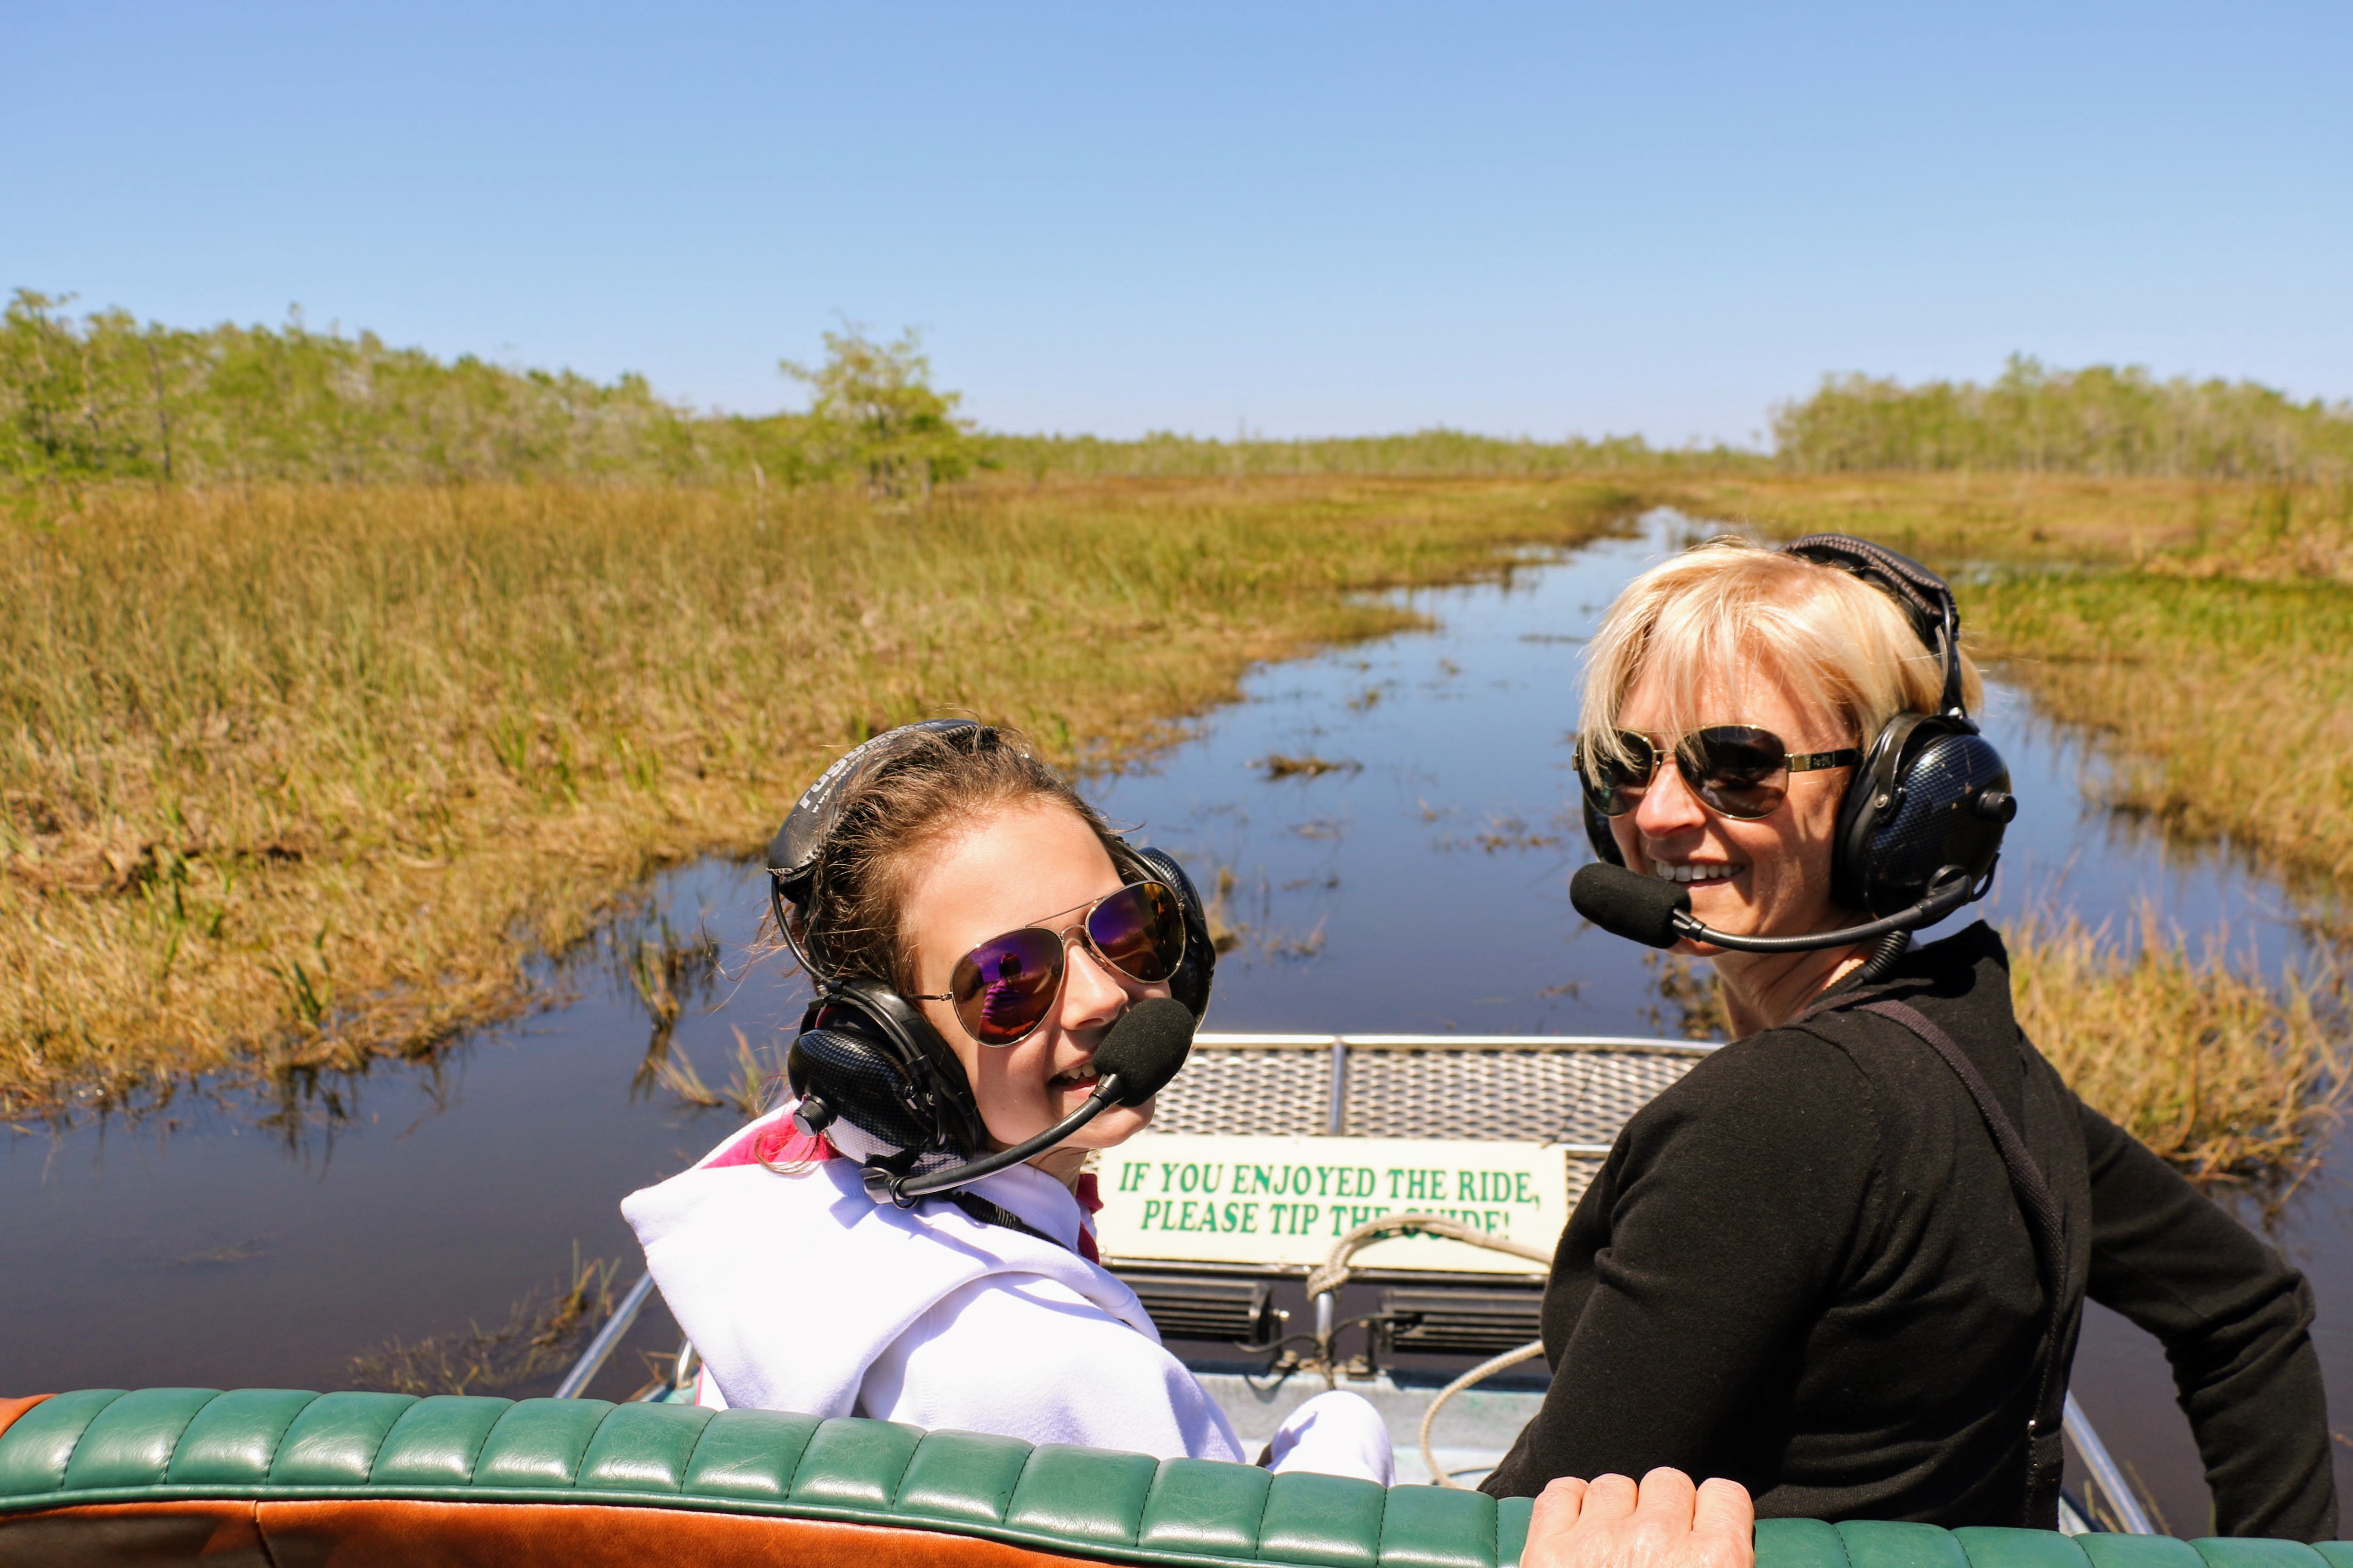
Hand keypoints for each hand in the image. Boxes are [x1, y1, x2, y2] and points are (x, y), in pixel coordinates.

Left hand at [1522, 1467, 1753, 1567]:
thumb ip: (1730, 1559)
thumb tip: (1731, 1544)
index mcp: (1713, 1563)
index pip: (1725, 1494)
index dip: (1715, 1515)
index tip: (1706, 1533)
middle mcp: (1657, 1542)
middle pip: (1667, 1482)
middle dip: (1664, 1511)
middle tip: (1658, 1551)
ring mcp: (1598, 1542)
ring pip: (1614, 1485)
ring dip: (1616, 1511)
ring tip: (1615, 1552)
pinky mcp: (1547, 1550)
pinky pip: (1561, 1492)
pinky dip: (1568, 1509)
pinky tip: (1576, 1534)